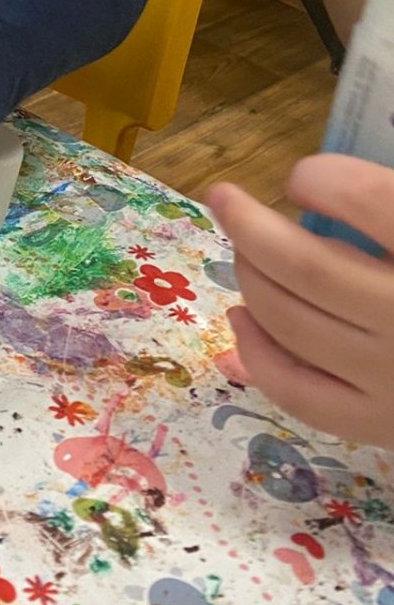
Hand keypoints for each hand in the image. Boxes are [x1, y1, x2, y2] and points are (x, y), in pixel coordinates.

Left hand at [208, 157, 393, 450]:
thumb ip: (391, 208)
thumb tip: (334, 182)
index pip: (373, 202)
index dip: (325, 178)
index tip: (303, 176)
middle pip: (308, 267)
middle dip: (252, 226)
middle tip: (227, 198)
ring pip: (291, 321)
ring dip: (250, 276)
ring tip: (243, 249)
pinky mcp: (381, 427)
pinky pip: (300, 392)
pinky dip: (257, 352)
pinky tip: (244, 316)